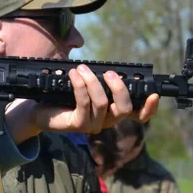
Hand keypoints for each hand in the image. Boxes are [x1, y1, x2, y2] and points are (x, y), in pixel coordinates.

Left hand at [5, 67, 159, 143]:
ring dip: (93, 82)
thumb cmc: (63, 95)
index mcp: (112, 111)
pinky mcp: (77, 125)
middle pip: (124, 109)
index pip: (138, 114)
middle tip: (108, 72)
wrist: (39, 110)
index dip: (149, 108)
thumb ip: (99, 79)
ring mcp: (92, 125)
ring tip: (81, 68)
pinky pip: (84, 104)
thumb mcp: (85, 85)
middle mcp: (106, 120)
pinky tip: (74, 75)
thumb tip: (109, 67)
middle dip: (119, 87)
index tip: (153, 94)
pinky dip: (80, 86)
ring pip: (103, 104)